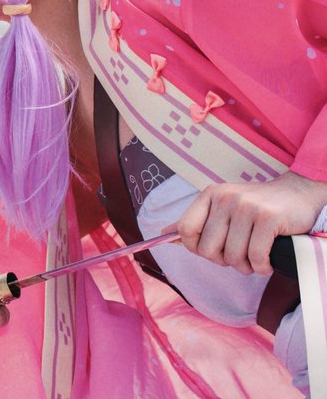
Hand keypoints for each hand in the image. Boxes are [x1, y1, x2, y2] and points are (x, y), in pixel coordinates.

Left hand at [168, 171, 326, 274]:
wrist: (298, 194)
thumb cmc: (257, 207)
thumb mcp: (222, 207)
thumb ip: (195, 221)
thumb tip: (163, 234)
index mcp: (210, 195)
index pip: (186, 230)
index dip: (196, 248)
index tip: (213, 251)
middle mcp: (225, 198)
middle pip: (208, 249)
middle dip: (224, 261)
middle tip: (239, 256)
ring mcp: (246, 207)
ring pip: (233, 257)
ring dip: (246, 267)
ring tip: (255, 259)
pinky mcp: (268, 218)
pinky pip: (256, 257)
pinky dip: (262, 267)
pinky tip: (267, 263)